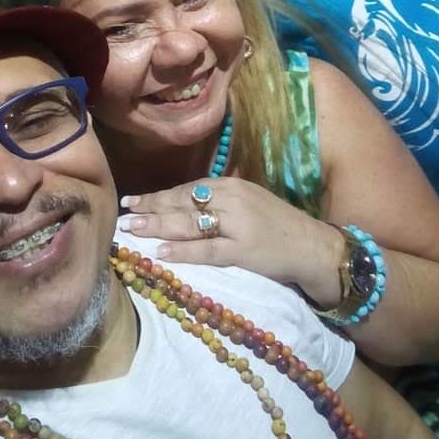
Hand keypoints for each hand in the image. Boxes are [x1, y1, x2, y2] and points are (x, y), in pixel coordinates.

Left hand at [119, 177, 342, 303]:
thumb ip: (220, 201)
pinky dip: (182, 251)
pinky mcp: (244, 251)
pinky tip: (161, 253)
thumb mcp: (249, 202)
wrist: (314, 247)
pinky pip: (206, 251)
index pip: (187, 189)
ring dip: (158, 227)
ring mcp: (237, 225)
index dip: (158, 196)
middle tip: (123, 214)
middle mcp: (232, 199)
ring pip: (189, 224)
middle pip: (183, 204)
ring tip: (132, 229)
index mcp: (231, 186)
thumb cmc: (280, 226)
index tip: (133, 201)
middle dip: (151, 209)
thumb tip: (182, 205)